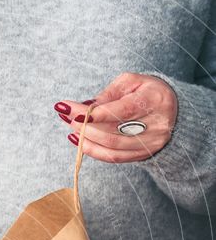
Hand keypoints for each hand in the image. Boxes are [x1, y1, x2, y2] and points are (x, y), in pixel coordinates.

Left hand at [54, 72, 177, 162]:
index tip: (70, 109)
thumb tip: (85, 107)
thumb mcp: (132, 82)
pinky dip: (94, 151)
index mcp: (155, 100)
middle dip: (85, 126)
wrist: (174, 111)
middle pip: (114, 132)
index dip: (94, 113)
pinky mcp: (143, 155)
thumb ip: (109, 93)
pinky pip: (114, 158)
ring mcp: (151, 143)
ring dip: (86, 140)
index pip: (121, 110)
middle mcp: (156, 125)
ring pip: (112, 148)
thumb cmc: (147, 92)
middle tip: (66, 117)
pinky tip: (80, 142)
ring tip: (71, 130)